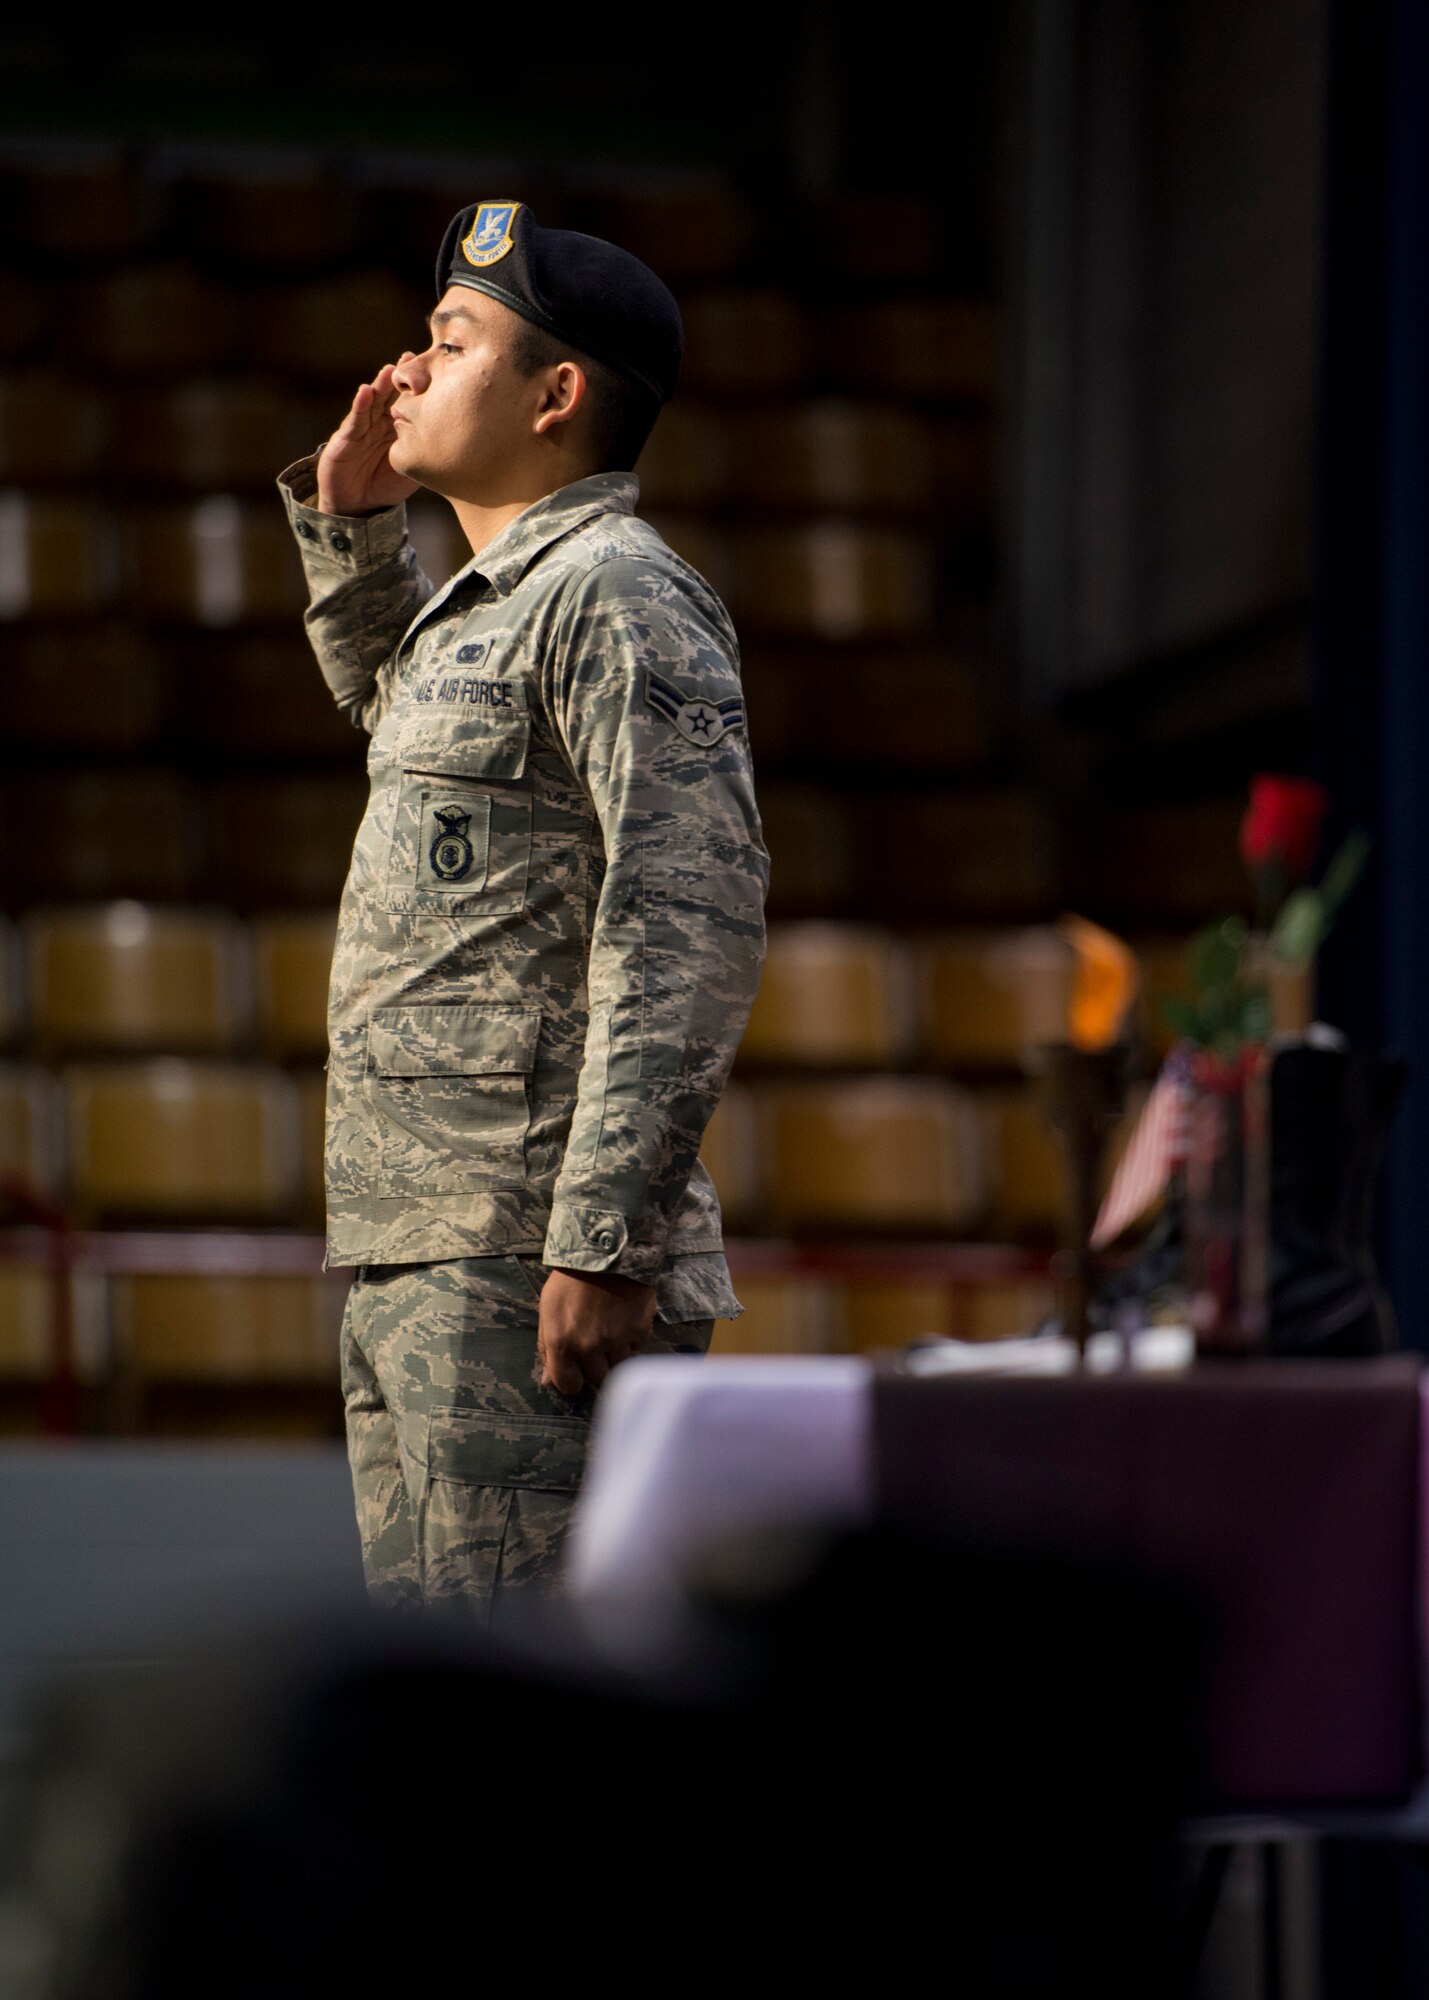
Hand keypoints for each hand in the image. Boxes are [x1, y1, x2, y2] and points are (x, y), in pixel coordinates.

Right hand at [315, 359, 420, 515]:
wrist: (357, 505)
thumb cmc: (385, 487)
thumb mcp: (412, 471)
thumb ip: (426, 456)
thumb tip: (456, 448)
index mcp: (398, 428)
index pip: (410, 404)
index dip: (419, 389)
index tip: (434, 371)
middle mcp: (380, 423)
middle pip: (391, 396)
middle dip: (400, 378)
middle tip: (412, 358)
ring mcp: (363, 428)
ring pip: (373, 402)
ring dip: (380, 385)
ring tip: (390, 369)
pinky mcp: (345, 437)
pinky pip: (355, 420)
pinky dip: (360, 405)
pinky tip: (366, 391)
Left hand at [538, 1268, 656, 1394]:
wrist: (607, 1248)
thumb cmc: (570, 1278)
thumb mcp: (549, 1309)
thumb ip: (547, 1347)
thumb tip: (549, 1381)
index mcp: (562, 1342)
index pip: (568, 1384)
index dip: (572, 1380)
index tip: (576, 1371)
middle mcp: (589, 1346)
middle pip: (597, 1378)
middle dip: (595, 1367)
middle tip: (595, 1348)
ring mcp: (617, 1340)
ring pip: (618, 1366)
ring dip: (615, 1356)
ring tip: (612, 1334)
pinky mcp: (640, 1330)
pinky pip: (636, 1347)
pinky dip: (631, 1339)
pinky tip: (625, 1320)